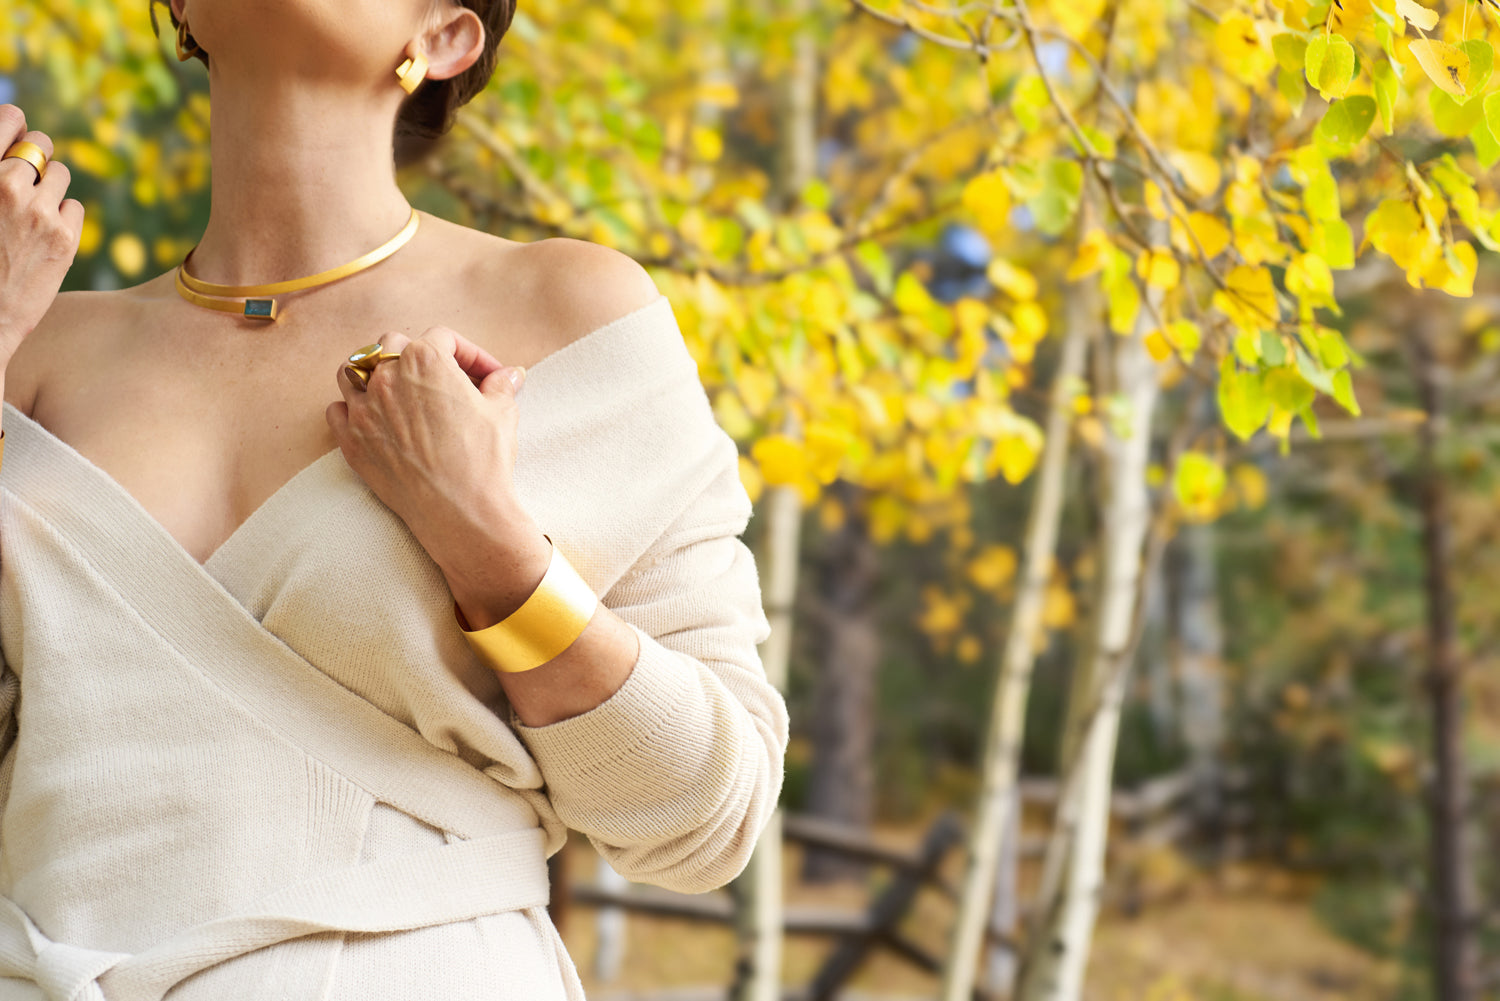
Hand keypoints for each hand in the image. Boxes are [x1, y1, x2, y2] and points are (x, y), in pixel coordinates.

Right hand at [0, 105, 83, 363]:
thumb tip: (20, 135)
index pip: (10, 118)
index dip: (15, 125)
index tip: (16, 137)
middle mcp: (6, 185)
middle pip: (42, 144)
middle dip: (38, 159)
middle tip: (28, 181)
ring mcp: (38, 210)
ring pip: (62, 175)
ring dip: (51, 189)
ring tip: (31, 216)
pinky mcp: (64, 236)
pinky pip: (74, 207)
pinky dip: (64, 218)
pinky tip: (44, 238)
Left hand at [325, 325, 536, 589]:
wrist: (460, 511)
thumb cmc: (483, 460)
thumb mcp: (502, 413)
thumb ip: (501, 386)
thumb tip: (510, 376)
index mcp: (426, 361)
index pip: (444, 338)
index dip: (470, 354)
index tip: (486, 376)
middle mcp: (387, 377)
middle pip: (392, 345)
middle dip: (418, 355)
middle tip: (441, 380)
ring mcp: (363, 409)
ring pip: (353, 370)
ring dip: (373, 373)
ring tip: (395, 389)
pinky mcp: (352, 440)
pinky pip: (337, 410)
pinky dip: (351, 409)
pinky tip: (373, 417)